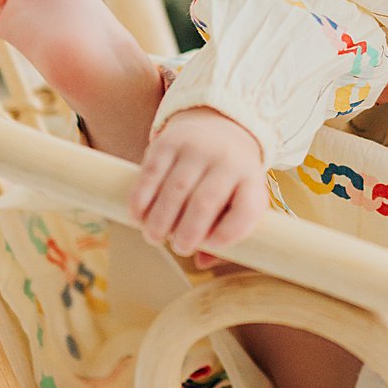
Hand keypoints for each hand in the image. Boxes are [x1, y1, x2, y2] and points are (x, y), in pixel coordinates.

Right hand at [129, 107, 266, 266]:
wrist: (219, 124)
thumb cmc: (229, 176)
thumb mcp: (240, 197)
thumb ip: (226, 231)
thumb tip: (202, 263)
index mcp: (251, 177)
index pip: (247, 208)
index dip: (230, 233)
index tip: (211, 246)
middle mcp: (227, 160)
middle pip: (207, 201)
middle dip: (189, 231)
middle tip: (179, 248)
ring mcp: (197, 148)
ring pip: (176, 188)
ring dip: (161, 219)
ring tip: (154, 237)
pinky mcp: (169, 141)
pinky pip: (152, 172)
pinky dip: (141, 198)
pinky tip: (137, 216)